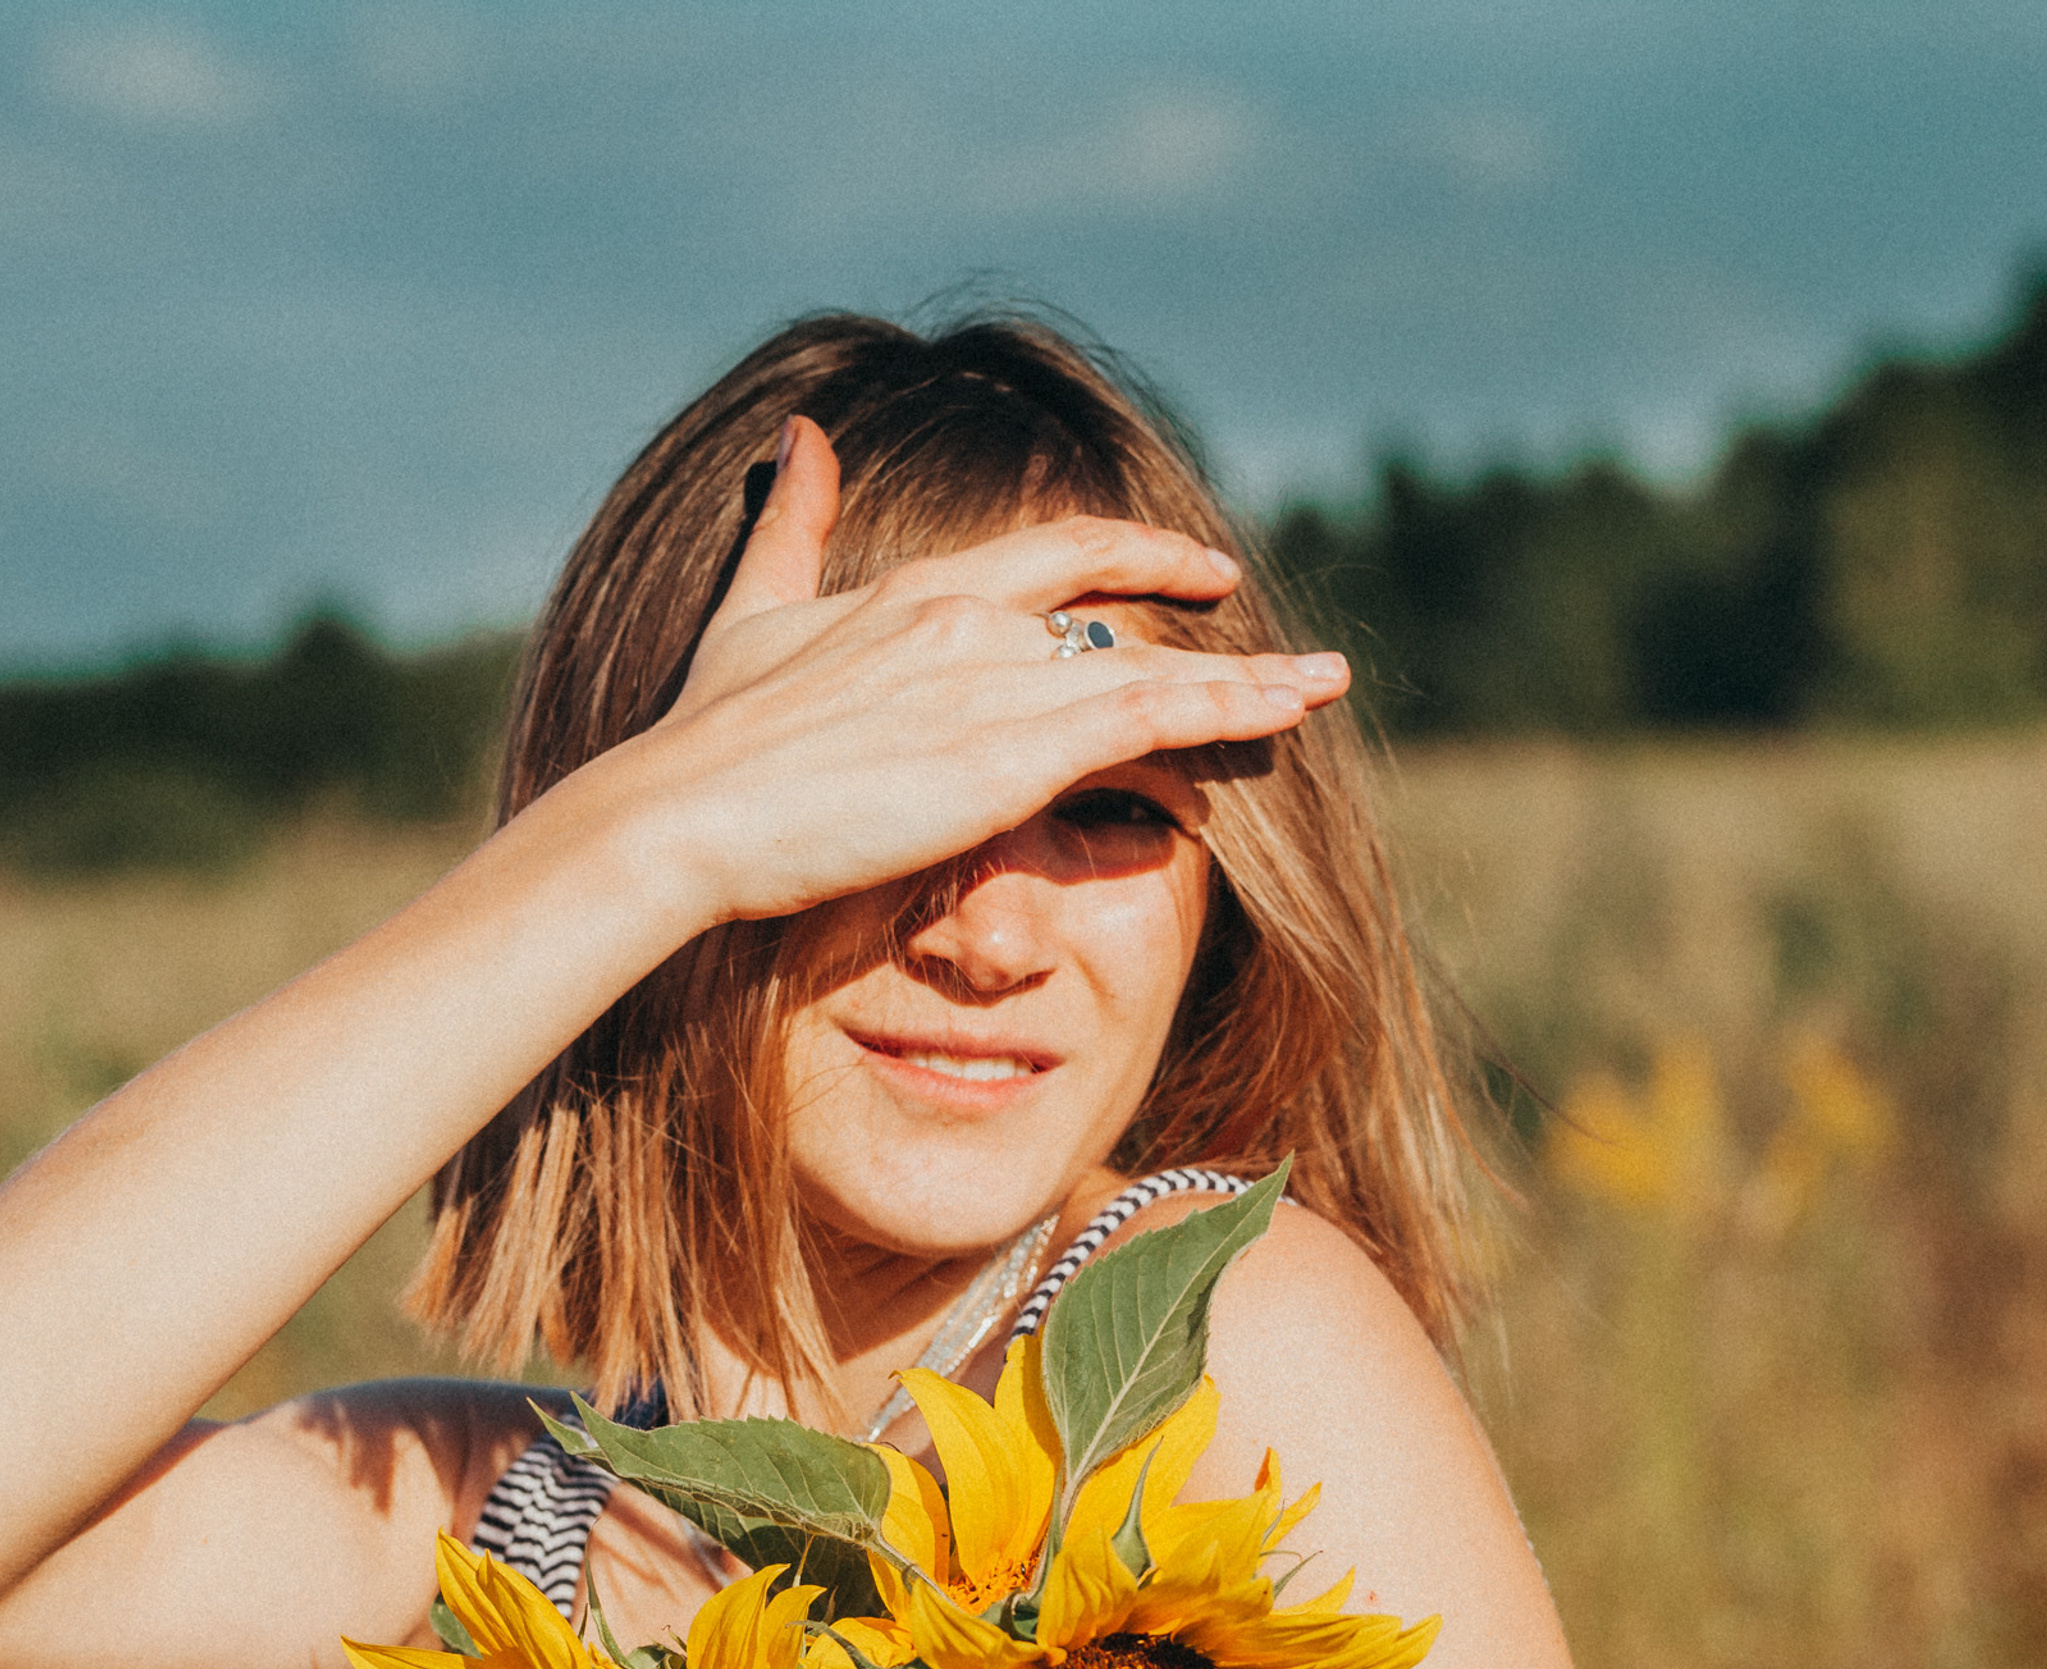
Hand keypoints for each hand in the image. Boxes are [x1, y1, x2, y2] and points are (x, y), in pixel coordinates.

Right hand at [583, 417, 1350, 932]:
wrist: (682, 810)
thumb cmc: (708, 739)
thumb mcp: (754, 613)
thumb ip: (793, 527)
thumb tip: (805, 439)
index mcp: (918, 593)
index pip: (1057, 556)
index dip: (1137, 558)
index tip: (1205, 570)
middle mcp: (971, 621)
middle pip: (1123, 620)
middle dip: (1217, 636)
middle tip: (1297, 660)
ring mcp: (996, 683)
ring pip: (1153, 670)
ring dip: (1249, 680)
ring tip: (1325, 686)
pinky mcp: (1013, 755)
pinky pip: (1148, 722)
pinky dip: (1223, 713)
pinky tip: (1283, 716)